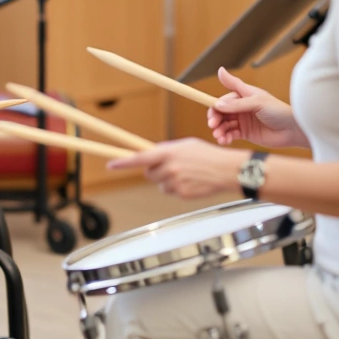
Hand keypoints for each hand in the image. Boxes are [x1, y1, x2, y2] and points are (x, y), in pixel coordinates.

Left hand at [107, 138, 245, 198]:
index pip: (140, 158)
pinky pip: (171, 191)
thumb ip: (166, 149)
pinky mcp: (181, 194)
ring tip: (186, 173)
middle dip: (155, 170)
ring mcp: (174, 183)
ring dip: (168, 180)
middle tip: (170, 166)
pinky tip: (191, 181)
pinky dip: (177, 188)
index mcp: (168, 153)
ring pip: (160, 184)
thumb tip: (151, 153)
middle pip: (149, 174)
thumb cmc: (207, 154)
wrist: (226, 170)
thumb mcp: (185, 145)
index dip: (123, 162)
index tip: (111, 165)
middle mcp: (169, 168)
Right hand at [207, 67, 307, 147]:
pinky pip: (230, 134)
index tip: (211, 115)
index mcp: (244, 95)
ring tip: (219, 137)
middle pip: (221, 112)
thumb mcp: (257, 103)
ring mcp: (243, 120)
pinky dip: (225, 137)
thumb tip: (217, 100)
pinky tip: (224, 141)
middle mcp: (242, 107)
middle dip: (215, 120)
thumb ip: (236, 103)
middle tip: (213, 127)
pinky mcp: (246, 133)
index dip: (215, 106)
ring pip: (224, 124)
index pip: (224, 99)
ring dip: (219, 130)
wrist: (293, 131)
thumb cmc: (279, 112)